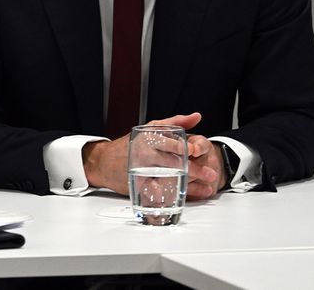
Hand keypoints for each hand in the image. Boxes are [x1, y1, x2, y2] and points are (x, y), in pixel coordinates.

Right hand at [82, 112, 222, 198]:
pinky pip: (156, 191)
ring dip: (189, 184)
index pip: (173, 143)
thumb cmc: (130, 145)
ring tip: (203, 187)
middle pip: (174, 162)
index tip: (199, 153)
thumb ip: (175, 122)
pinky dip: (169, 195)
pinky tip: (181, 197)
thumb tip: (196, 117)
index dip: (188, 149)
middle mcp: (144, 153)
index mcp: (149, 138)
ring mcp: (140, 170)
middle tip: (210, 174)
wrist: (103, 161)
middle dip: (195, 169)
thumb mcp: (151, 128)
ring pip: (169, 178)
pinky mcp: (137, 185)